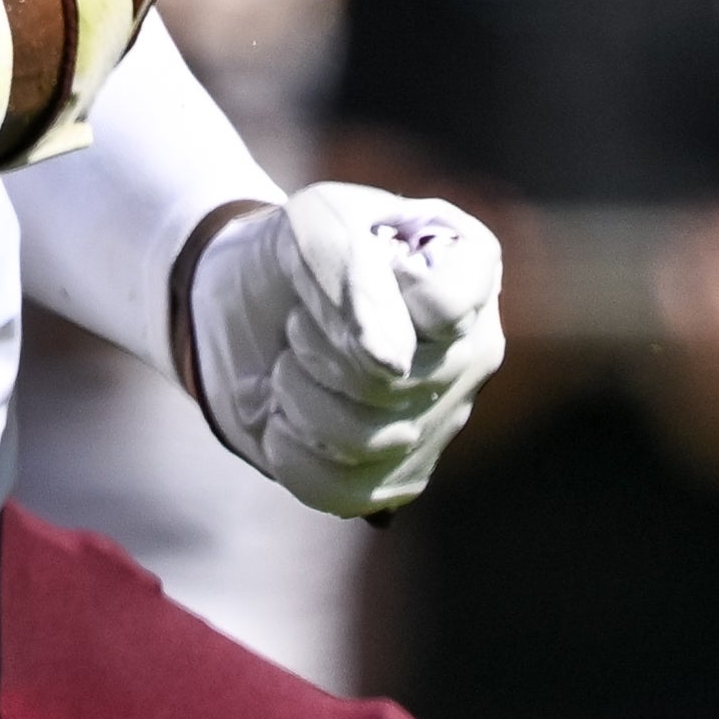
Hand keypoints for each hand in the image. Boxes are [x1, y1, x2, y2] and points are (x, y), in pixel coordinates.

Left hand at [183, 182, 504, 516]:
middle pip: (396, 383)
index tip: (338, 273)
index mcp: (471, 271)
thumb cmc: (293, 253)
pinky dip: (295, 457)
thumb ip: (355, 276)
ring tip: (289, 368)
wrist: (244, 306)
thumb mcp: (314, 227)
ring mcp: (444, 417)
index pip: (440, 309)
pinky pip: (351, 492)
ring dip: (300, 399)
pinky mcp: (403, 473)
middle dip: (319, 350)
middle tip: (298, 323)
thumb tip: (392, 364)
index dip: (372, 298)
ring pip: (371, 441)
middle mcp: (474, 348)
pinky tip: (281, 422)